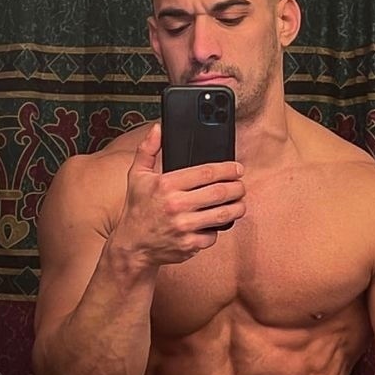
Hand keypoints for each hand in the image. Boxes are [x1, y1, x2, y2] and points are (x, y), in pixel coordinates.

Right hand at [115, 122, 245, 264]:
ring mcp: (184, 227)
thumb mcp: (137, 176)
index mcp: (166, 184)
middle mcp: (176, 205)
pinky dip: (218, 229)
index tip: (237, 169)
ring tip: (239, 203)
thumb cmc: (137, 209)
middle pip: (220, 192)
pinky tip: (216, 223)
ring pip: (223, 214)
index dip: (228, 169)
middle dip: (237, 188)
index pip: (206, 172)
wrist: (132, 246)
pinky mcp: (189, 245)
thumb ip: (148, 149)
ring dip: (237, 207)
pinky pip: (213, 235)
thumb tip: (158, 128)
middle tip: (241, 186)